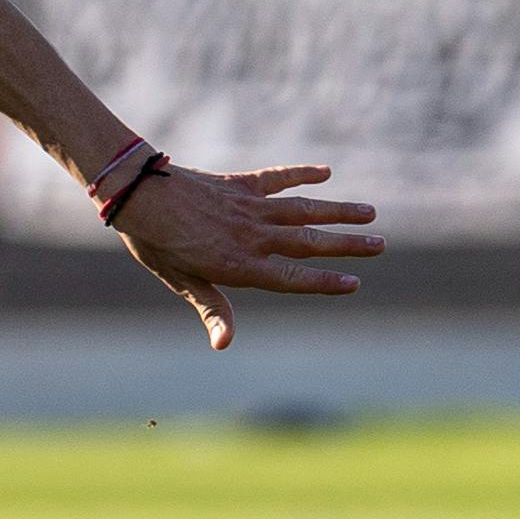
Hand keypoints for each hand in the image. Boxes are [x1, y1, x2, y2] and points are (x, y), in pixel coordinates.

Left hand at [108, 161, 380, 347]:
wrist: (139, 194)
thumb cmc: (157, 245)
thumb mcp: (182, 282)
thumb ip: (212, 309)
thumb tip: (225, 345)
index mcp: (241, 265)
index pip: (292, 277)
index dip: (324, 281)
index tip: (355, 282)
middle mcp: (253, 235)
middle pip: (309, 241)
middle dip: (346, 245)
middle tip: (380, 244)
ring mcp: (250, 207)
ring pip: (303, 209)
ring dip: (338, 211)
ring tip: (369, 212)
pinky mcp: (242, 184)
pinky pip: (278, 178)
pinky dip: (302, 174)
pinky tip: (326, 173)